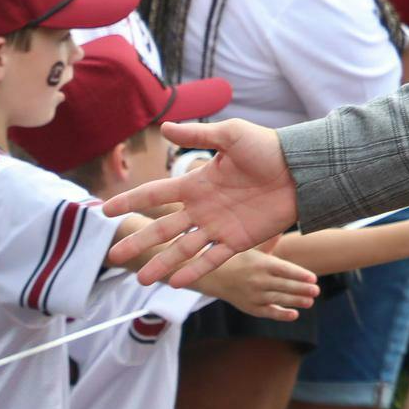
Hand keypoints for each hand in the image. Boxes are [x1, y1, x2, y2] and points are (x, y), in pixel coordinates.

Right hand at [103, 119, 298, 287]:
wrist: (302, 169)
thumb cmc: (268, 148)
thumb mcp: (232, 135)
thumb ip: (199, 135)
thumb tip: (164, 127)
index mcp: (197, 182)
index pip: (157, 194)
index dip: (132, 201)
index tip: (106, 210)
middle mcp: (203, 207)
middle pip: (164, 228)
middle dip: (140, 241)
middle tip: (115, 256)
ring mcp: (220, 225)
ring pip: (184, 248)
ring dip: (163, 263)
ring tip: (142, 280)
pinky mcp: (240, 240)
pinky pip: (213, 257)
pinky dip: (196, 269)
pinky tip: (177, 282)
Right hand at [203, 247, 319, 321]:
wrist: (214, 277)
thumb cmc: (241, 259)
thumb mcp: (255, 247)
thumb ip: (272, 240)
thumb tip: (285, 220)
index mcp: (262, 264)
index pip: (284, 269)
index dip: (299, 274)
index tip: (314, 278)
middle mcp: (258, 280)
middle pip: (284, 285)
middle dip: (302, 289)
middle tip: (317, 290)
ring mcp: (254, 295)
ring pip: (278, 299)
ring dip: (296, 301)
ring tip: (311, 301)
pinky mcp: (251, 308)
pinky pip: (268, 312)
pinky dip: (281, 315)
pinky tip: (295, 315)